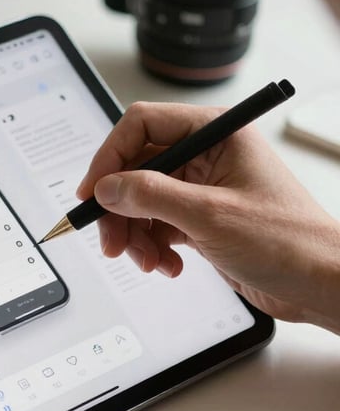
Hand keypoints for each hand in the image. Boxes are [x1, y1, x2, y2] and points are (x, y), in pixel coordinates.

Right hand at [76, 101, 339, 333]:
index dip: (111, 157)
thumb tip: (106, 188)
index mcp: (216, 133)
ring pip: (141, 200)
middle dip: (120, 208)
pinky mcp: (199, 217)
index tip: (93, 191)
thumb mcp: (210, 215)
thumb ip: (151, 196)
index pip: (143, 126)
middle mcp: (206, 155)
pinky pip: (156, 224)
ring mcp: (201, 187)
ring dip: (135, 233)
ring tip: (146, 260)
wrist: (320, 285)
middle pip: (136, 169)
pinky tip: (167, 265)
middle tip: (111, 240)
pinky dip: (153, 246)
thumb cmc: (289, 241)